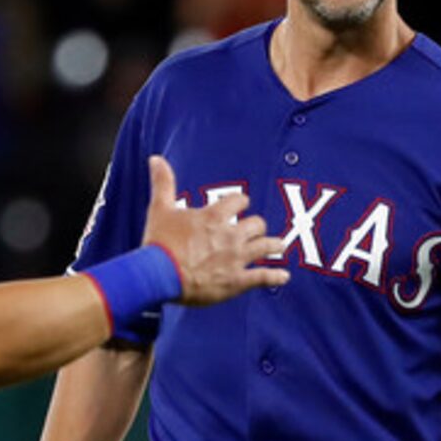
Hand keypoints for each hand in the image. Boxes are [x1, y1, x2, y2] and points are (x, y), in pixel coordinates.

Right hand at [141, 155, 289, 304]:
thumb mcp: (159, 209)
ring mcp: (236, 258)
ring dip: (275, 246)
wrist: (159, 276)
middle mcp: (229, 235)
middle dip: (257, 227)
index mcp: (213, 217)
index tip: (242, 204)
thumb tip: (156, 159)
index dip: (241, 202)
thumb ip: (163, 183)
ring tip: (279, 246)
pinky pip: (263, 277)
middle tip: (257, 230)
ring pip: (267, 247)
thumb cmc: (159, 244)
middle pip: (257, 224)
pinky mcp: (236, 281)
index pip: (239, 201)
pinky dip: (276, 276)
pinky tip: (283, 276)